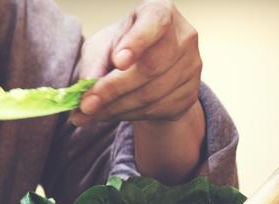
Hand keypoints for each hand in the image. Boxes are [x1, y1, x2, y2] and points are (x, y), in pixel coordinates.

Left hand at [72, 0, 201, 125]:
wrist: (146, 68)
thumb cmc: (120, 49)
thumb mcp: (101, 46)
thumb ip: (94, 62)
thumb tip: (87, 86)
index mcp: (160, 12)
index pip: (154, 23)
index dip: (137, 42)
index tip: (118, 62)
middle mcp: (183, 36)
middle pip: (151, 67)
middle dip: (114, 89)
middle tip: (86, 104)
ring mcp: (192, 65)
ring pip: (152, 94)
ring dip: (116, 108)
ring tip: (90, 113)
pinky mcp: (190, 93)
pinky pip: (157, 110)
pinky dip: (128, 115)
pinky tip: (111, 113)